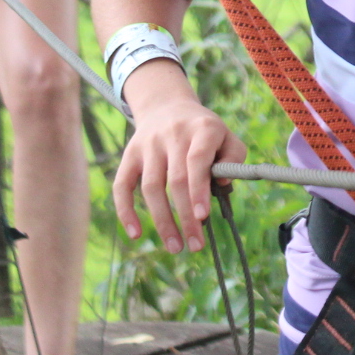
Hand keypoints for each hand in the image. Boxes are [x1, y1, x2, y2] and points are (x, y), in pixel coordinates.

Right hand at [113, 90, 245, 253]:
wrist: (167, 106)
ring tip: (175, 247)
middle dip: (185, 216)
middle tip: (195, 245)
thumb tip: (222, 186)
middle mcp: (172, 135)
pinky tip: (135, 234)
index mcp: (201, 129)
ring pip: (150, 187)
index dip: (199, 189)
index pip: (197, 160)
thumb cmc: (203, 131)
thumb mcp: (226, 136)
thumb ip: (233, 158)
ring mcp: (148, 145)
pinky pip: (122, 185)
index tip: (203, 217)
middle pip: (175, 180)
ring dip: (162, 220)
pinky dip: (125, 211)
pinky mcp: (129, 155)